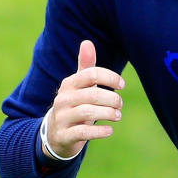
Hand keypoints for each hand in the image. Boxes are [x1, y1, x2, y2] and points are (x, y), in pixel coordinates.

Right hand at [43, 40, 124, 159]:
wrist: (55, 134)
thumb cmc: (74, 105)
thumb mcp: (78, 86)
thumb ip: (86, 66)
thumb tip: (87, 42)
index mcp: (69, 84)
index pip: (92, 74)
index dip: (111, 78)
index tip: (122, 85)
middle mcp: (63, 99)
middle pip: (93, 94)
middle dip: (112, 99)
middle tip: (120, 104)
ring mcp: (62, 118)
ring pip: (88, 112)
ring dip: (109, 113)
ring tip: (117, 115)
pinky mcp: (63, 136)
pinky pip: (83, 132)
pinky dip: (99, 131)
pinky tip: (109, 130)